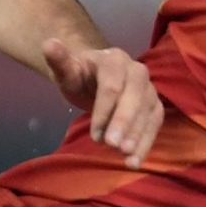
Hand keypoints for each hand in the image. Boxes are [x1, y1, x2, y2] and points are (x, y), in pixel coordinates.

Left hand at [43, 38, 161, 167]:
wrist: (93, 77)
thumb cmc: (79, 75)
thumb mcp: (65, 70)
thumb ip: (58, 60)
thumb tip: (49, 44)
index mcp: (114, 59)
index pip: (112, 85)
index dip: (104, 110)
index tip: (95, 135)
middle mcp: (137, 70)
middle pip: (135, 97)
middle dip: (124, 123)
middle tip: (113, 146)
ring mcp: (148, 88)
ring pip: (149, 110)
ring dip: (140, 135)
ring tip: (127, 159)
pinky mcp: (153, 105)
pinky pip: (155, 123)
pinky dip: (147, 143)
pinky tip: (134, 162)